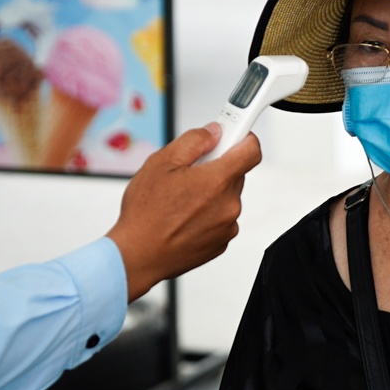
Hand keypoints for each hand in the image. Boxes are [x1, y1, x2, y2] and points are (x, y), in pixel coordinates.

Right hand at [107, 124, 259, 300]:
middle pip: (235, 174)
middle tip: (188, 173)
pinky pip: (221, 219)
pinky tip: (183, 218)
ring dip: (210, 194)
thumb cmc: (145, 215)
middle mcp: (229, 204)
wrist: (138, 256)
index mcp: (217, 180)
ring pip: (226, 197)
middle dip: (216, 168)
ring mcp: (227, 226)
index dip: (243, 137)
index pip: (252, 150)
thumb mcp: (160, 164)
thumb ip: (193, 141)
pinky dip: (207, 215)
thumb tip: (212, 132)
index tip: (233, 135)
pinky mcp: (221, 242)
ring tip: (180, 201)